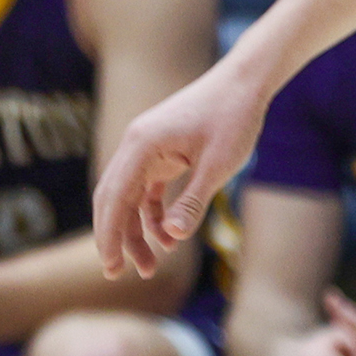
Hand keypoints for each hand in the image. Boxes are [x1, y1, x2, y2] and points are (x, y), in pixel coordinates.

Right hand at [96, 60, 268, 276]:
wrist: (247, 80)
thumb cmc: (234, 117)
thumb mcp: (219, 165)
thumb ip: (193, 201)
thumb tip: (170, 237)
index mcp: (141, 145)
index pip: (113, 198)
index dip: (108, 235)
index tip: (110, 267)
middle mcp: (136, 145)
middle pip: (114, 199)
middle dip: (118, 238)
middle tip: (121, 274)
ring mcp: (148, 148)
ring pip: (130, 197)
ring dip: (137, 230)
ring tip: (151, 265)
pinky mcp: (163, 151)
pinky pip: (148, 189)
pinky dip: (153, 213)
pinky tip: (168, 237)